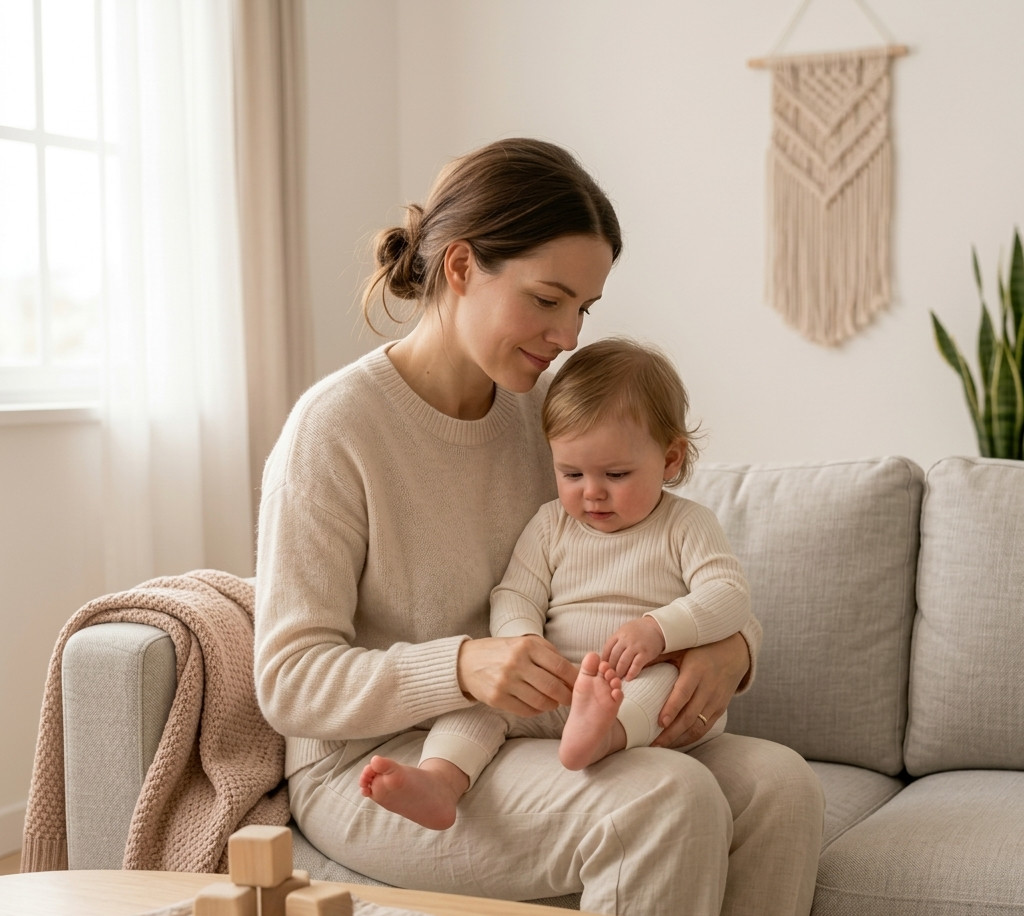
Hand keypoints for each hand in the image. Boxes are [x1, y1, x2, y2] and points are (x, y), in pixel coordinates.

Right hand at [457, 635, 575, 716]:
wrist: (467, 662)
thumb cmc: (502, 651)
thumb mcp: (524, 643)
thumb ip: (549, 654)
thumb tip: (574, 671)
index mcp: (526, 645)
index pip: (560, 666)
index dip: (574, 679)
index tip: (580, 685)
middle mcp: (516, 662)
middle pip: (553, 687)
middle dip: (566, 696)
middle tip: (570, 699)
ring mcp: (505, 682)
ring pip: (541, 702)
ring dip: (552, 705)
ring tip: (552, 701)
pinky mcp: (497, 698)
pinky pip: (526, 710)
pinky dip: (536, 710)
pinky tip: (537, 705)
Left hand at [602, 617, 665, 679]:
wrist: (658, 627)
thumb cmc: (639, 630)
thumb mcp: (625, 630)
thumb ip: (617, 641)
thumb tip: (606, 655)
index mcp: (619, 634)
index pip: (607, 649)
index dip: (604, 660)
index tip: (603, 668)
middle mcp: (626, 640)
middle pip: (614, 657)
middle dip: (610, 668)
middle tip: (609, 676)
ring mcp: (636, 646)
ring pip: (623, 662)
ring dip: (619, 672)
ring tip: (618, 679)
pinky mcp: (645, 653)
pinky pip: (636, 665)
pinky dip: (631, 673)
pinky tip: (628, 678)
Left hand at [651, 632, 748, 747]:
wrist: (733, 651)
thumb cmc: (700, 649)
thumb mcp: (680, 648)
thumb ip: (658, 657)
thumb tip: (632, 666)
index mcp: (696, 671)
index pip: (683, 693)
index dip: (672, 709)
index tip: (660, 722)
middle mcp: (708, 688)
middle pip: (690, 715)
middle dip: (671, 732)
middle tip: (653, 742)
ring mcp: (716, 701)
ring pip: (698, 726)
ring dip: (680, 738)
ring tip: (661, 745)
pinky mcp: (720, 709)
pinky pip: (705, 728)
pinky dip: (690, 737)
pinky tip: (676, 741)